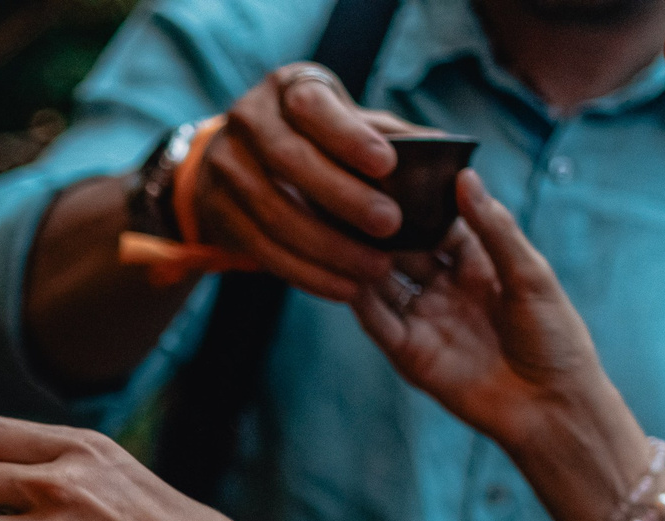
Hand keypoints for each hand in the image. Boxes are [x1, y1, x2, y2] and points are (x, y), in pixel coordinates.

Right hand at [191, 63, 416, 300]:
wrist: (235, 163)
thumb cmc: (311, 138)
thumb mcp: (342, 121)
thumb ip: (386, 134)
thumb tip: (444, 152)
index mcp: (287, 88)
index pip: (312, 106)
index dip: (347, 136)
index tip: (387, 164)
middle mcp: (248, 122)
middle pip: (290, 162)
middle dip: (343, 198)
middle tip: (391, 225)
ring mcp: (226, 170)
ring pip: (275, 215)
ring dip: (329, 248)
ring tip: (376, 269)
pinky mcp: (219, 215)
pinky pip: (263, 251)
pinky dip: (307, 274)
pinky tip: (344, 288)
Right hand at [353, 169, 651, 520]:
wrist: (552, 407)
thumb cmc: (554, 339)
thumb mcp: (530, 274)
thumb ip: (495, 228)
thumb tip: (464, 176)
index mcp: (477, 262)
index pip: (435, 220)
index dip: (415, 195)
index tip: (389, 164)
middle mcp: (444, 287)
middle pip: (402, 246)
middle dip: (380, 222)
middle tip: (351, 187)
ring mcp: (424, 318)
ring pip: (381, 280)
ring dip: (362, 255)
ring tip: (338, 223)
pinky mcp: (409, 353)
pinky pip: (377, 321)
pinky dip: (359, 297)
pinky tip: (345, 270)